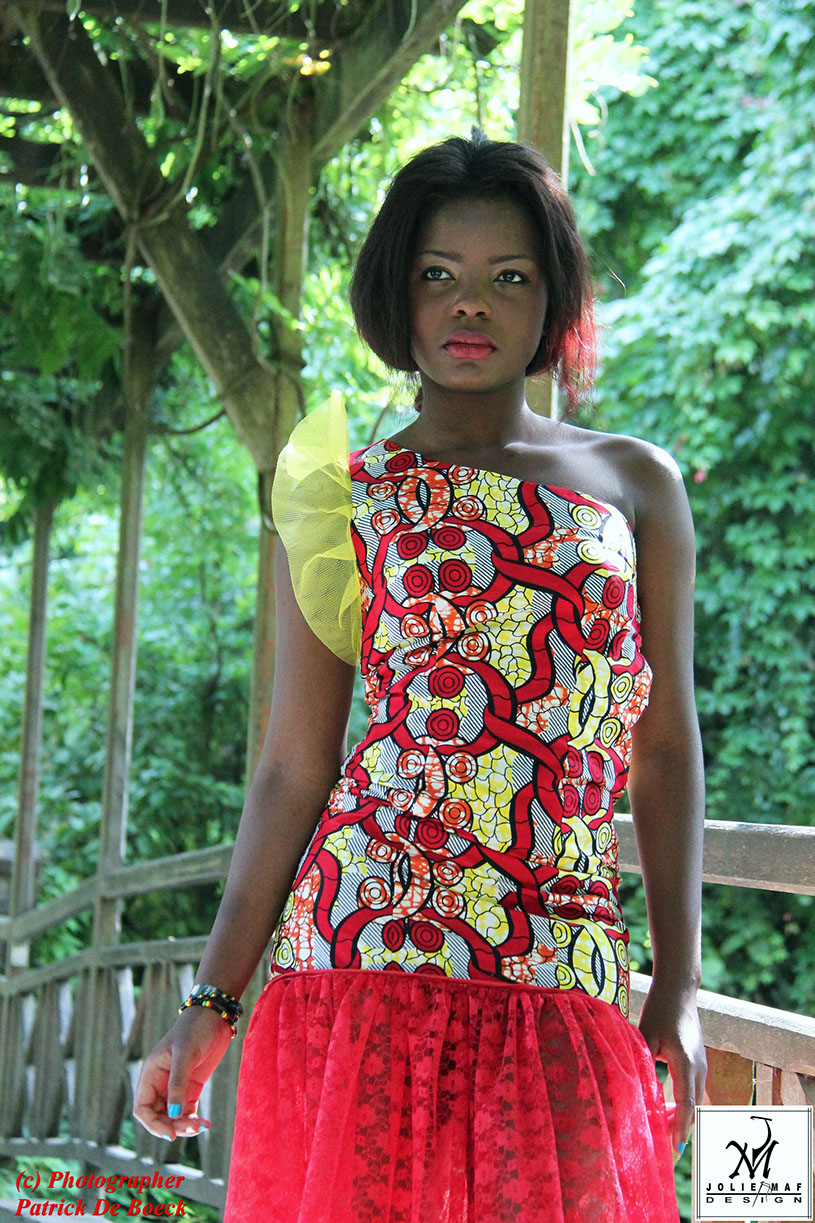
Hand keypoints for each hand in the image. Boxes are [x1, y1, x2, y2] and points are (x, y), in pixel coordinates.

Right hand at [133, 1007, 232, 1140]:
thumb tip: (172, 1115)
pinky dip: (193, 1120)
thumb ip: (178, 1084)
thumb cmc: (196, 1029)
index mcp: (151, 1074)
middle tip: (192, 1128)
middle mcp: (160, 1083)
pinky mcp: (191, 1087)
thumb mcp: (185, 1054)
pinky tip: (205, 1123)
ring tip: (201, 1126)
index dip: (152, 1124)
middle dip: (172, 1126)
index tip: (170, 1133)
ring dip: (184, 1126)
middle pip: (157, 1116)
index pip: (142, 1108)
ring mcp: (176, 1086)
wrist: (215, 1015)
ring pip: (172, 1117)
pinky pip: (187, 1111)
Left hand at [637, 981, 706, 1154]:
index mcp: (686, 1063)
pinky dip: (685, 1103)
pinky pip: (693, 1090)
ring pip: (694, 1100)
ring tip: (666, 1135)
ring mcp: (702, 1065)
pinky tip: (671, 1111)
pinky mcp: (699, 1062)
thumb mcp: (646, 1036)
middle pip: (693, 1107)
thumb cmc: (660, 1010)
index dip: (681, 1128)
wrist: (679, 991)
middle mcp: (699, 1067)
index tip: (676, 1149)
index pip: (686, 1103)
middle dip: (681, 1128)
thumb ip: (642, 1063)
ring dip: (683, 1116)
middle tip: (667, 1151)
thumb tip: (634, 1089)